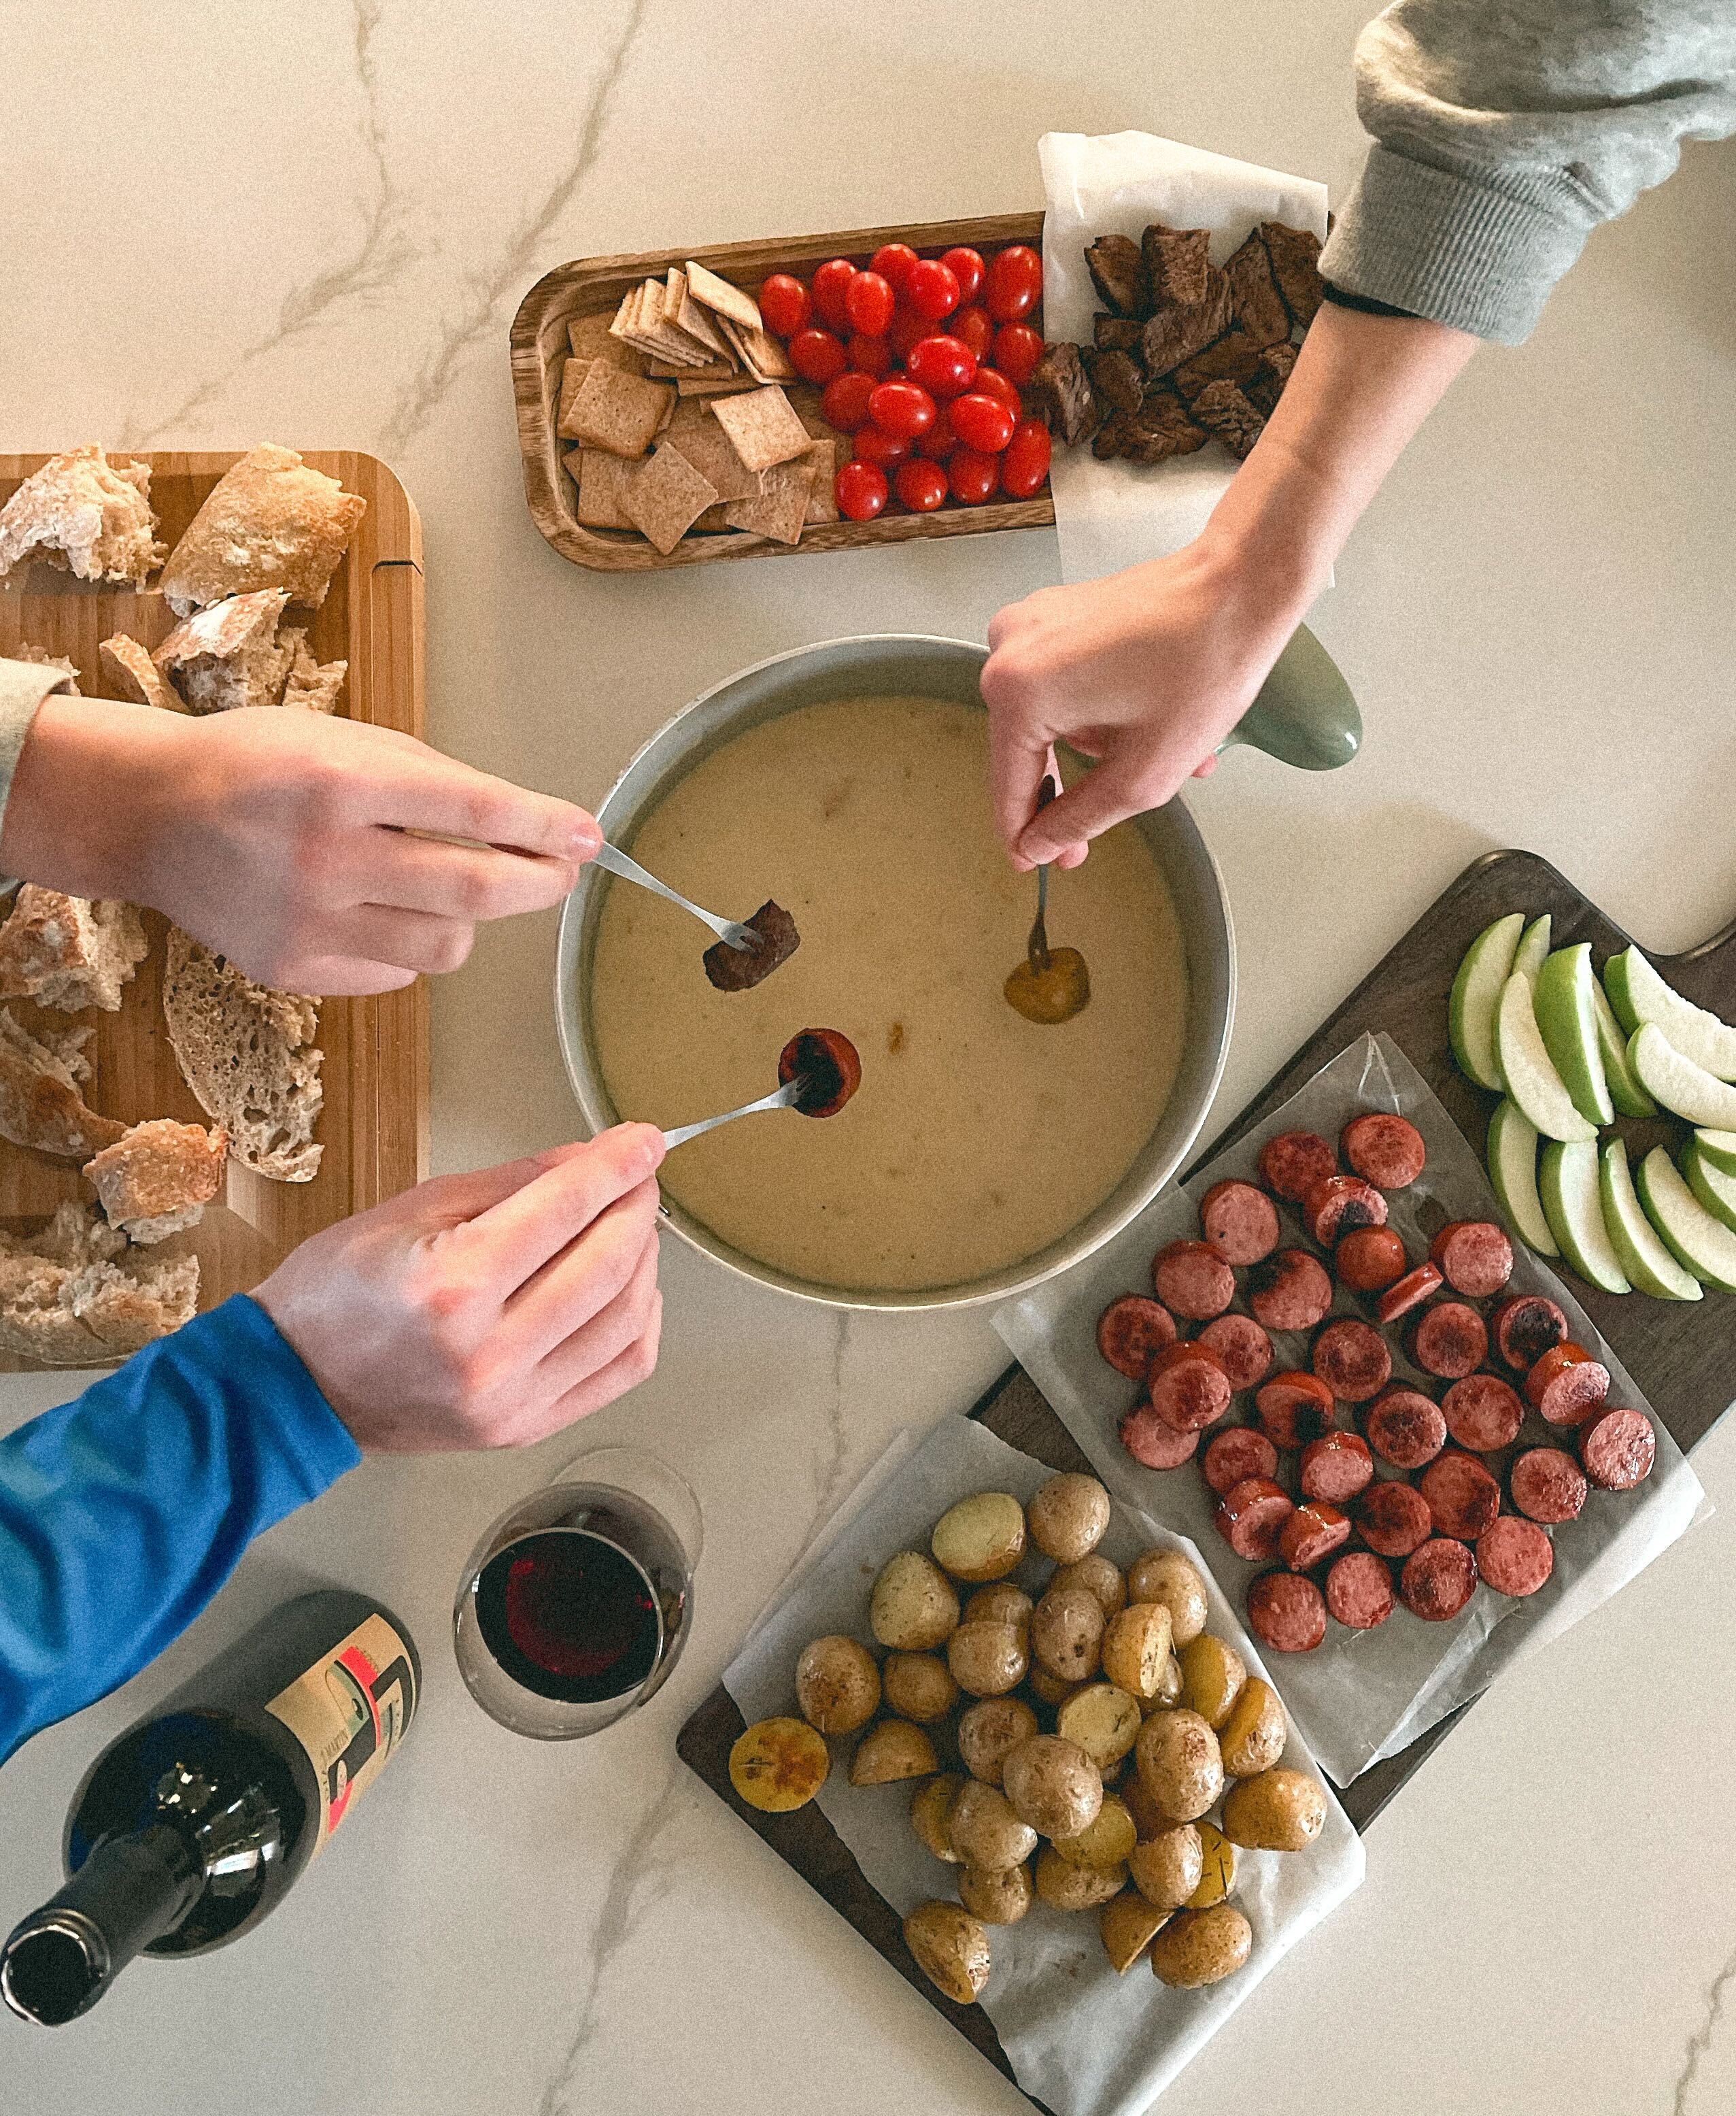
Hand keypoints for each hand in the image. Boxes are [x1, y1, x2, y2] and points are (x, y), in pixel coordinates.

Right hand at [1, 698, 601, 994]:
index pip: (476, 811)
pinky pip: (397, 971)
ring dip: (472, 917)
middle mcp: (323, 857)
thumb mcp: (345, 738)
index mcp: (339, 781)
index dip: (547, 827)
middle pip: (476, 891)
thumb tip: (534, 825)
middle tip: (559, 872)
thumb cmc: (259, 764)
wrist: (149, 816)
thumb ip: (434, 780)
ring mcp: (306, 923)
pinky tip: (379, 909)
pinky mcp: (292, 969)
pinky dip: (410, 943)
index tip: (590, 837)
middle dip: (541, 883)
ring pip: (447, 945)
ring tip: (449, 883)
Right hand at [253, 1125, 665, 1451]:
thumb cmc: (338, 1291)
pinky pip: (618, 1371)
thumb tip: (586, 1159)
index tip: (644, 1140)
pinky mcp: (523, 1429)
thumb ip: (510, 1184)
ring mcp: (511, 1400)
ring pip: (624, 1318)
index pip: (565, 1210)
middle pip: (607, 1264)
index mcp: (453, 1285)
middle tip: (638, 1175)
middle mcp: (489, 1350)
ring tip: (632, 1227)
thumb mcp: (410, 1210)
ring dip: (645, 1260)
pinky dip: (641, 1321)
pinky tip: (632, 1288)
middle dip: (636, 1206)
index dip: (616, 1165)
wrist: (295, 1387)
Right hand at [981, 537, 1306, 868]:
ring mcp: (1029, 624)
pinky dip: (1101, 711)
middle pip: (1027, 748)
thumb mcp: (1142, 773)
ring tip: (1164, 754)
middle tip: (1099, 830)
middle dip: (1074, 784)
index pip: (1010, 783)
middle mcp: (1008, 649)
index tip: (1031, 862)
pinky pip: (1062, 684)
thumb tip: (1039, 845)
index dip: (1024, 832)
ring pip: (1049, 719)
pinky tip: (1149, 722)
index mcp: (1020, 691)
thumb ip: (1080, 819)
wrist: (1238, 584)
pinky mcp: (1054, 614)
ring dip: (1100, 747)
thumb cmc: (1203, 662)